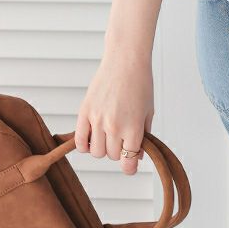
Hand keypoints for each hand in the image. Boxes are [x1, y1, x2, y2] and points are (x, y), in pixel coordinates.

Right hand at [75, 54, 153, 175]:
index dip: (130, 168)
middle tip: (123, 138)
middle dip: (119, 151)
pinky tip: (92, 136)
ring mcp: (97, 119)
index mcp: (133, 127)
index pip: (128, 162)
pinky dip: (84, 144)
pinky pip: (79, 141)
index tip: (131, 165)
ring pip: (95, 152)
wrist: (126, 60)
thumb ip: (144, 135)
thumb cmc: (141, 83)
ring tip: (108, 134)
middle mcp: (114, 126)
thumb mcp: (149, 110)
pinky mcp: (84, 112)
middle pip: (112, 157)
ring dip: (102, 148)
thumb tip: (136, 156)